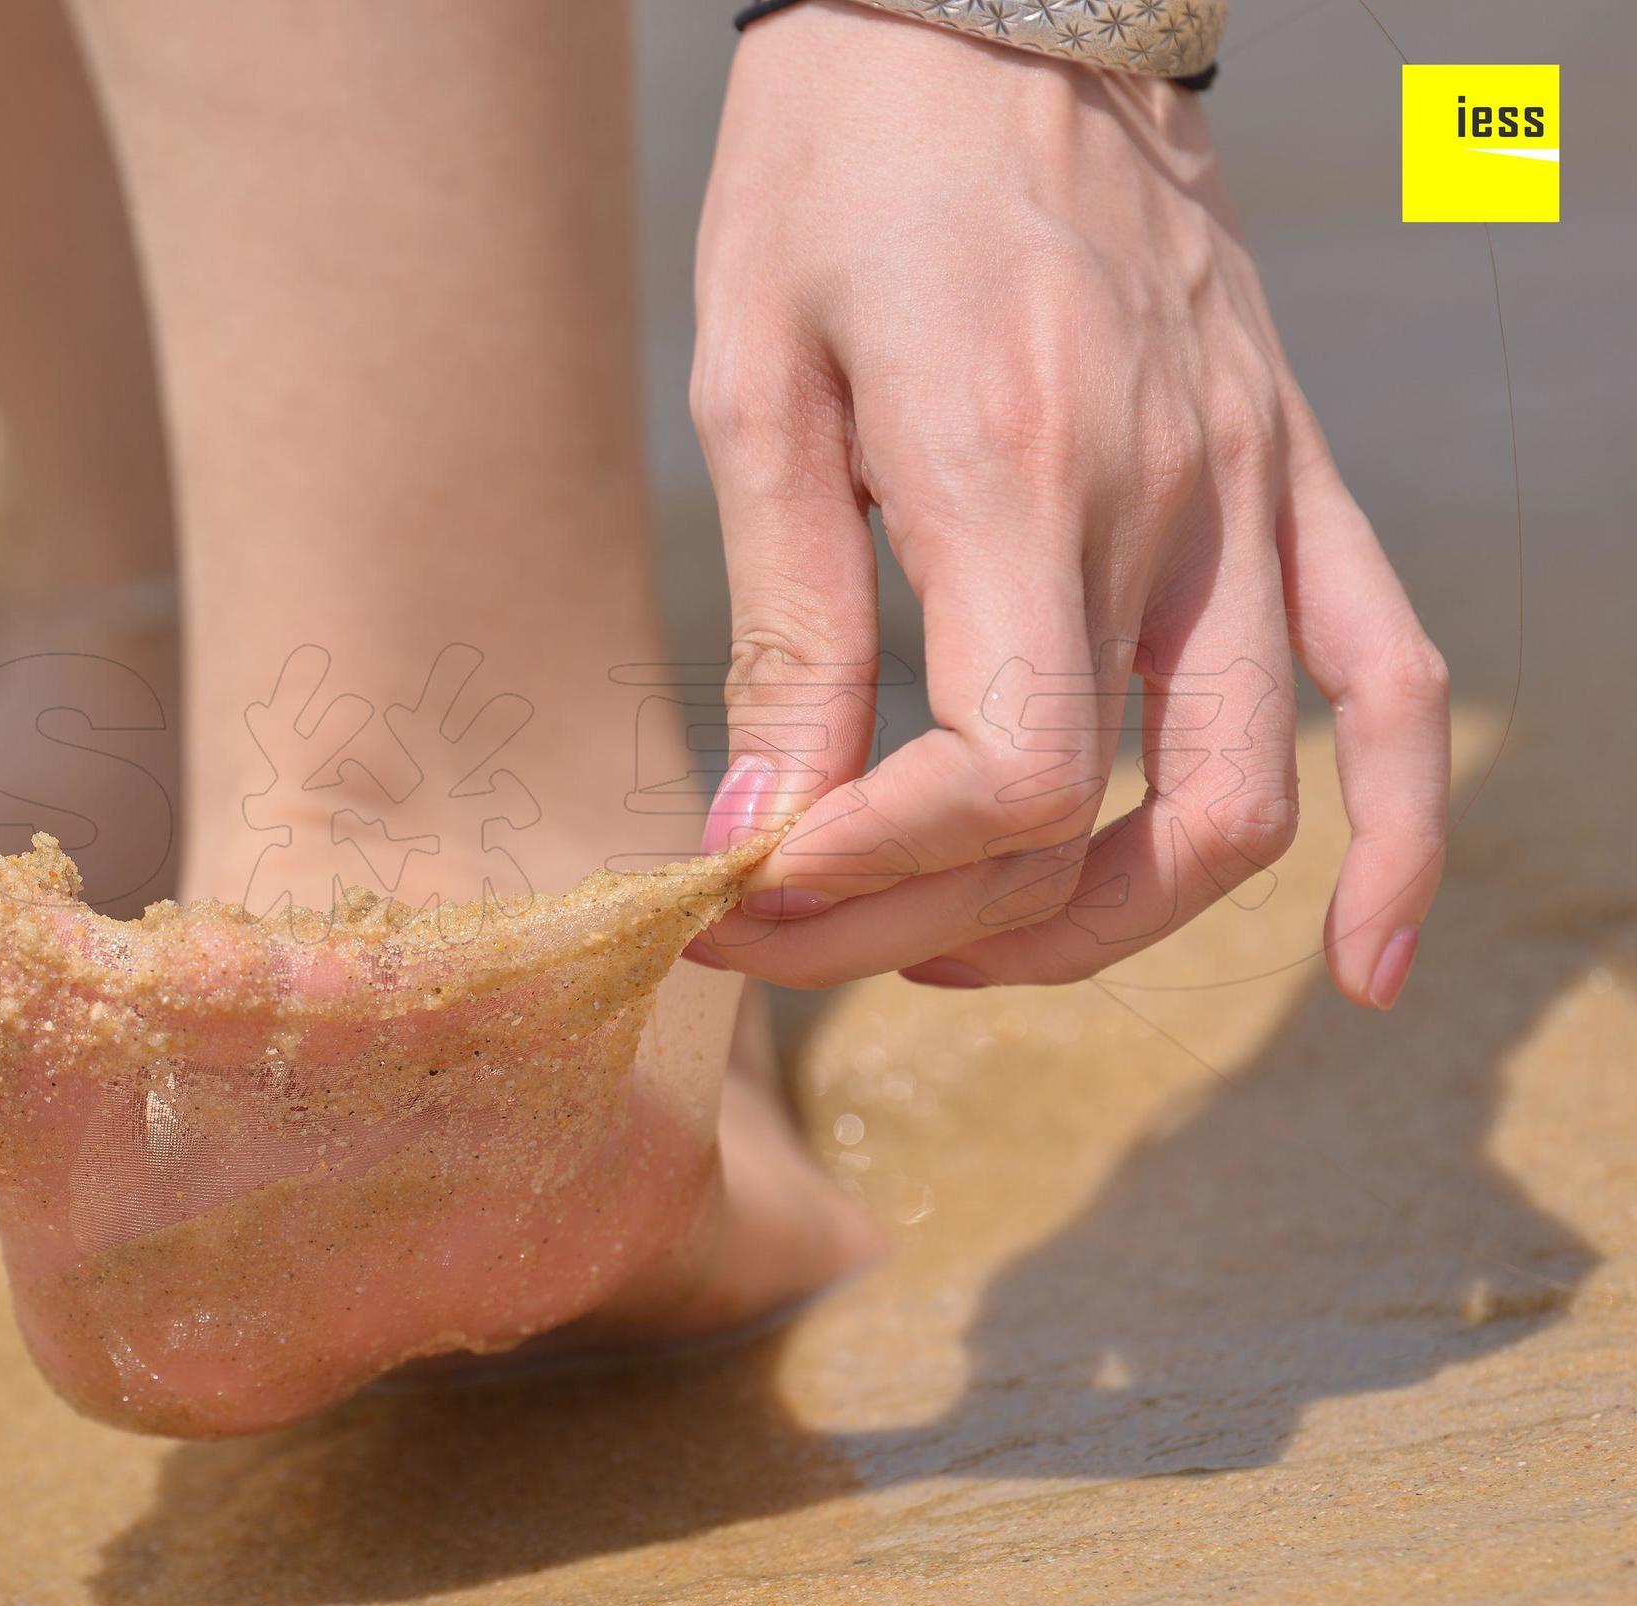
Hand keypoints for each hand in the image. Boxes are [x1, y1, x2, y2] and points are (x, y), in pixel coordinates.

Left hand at [683, 0, 1446, 1008]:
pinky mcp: (1287, 475)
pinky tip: (1360, 965)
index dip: (874, 875)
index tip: (754, 886)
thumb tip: (762, 835)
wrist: (990, 5)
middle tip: (794, 933)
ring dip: (1105, 928)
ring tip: (962, 949)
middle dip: (929, 923)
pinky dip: (1394, 835)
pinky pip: (1388, 679)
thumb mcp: (758, 384)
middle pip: (1097, 819)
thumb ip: (788, 624)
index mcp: (1014, 467)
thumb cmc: (839, 169)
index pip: (1007, 773)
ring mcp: (1250, 492)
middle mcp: (1163, 497)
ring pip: (1244, 799)